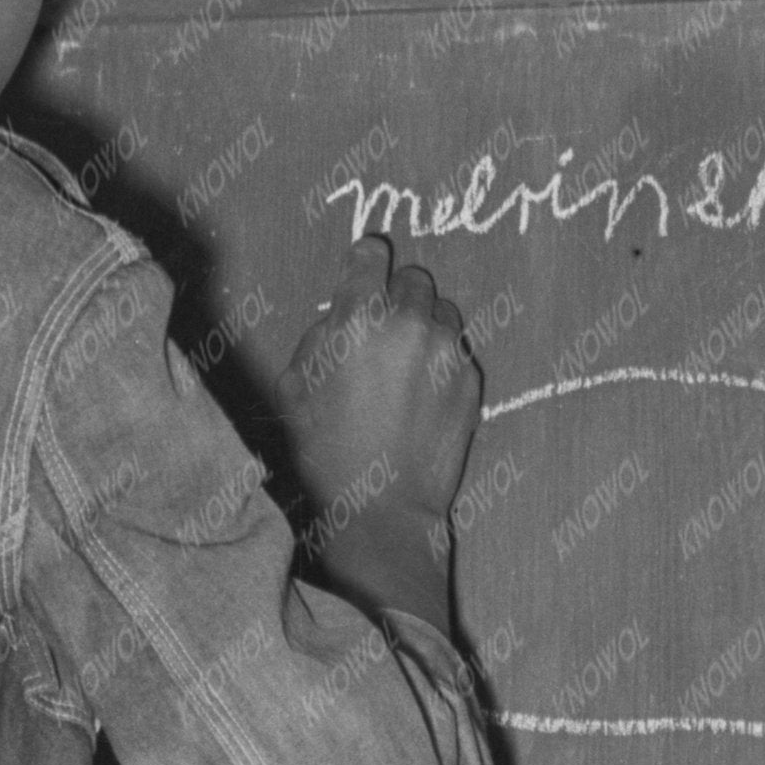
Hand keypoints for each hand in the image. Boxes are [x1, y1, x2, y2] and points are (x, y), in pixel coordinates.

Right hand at [282, 243, 480, 534]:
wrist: (381, 508)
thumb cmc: (325, 450)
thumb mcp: (293, 386)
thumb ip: (320, 336)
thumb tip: (343, 317)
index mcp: (357, 318)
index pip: (371, 255)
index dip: (365, 262)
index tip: (366, 270)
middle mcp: (408, 324)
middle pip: (412, 278)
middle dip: (396, 297)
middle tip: (382, 330)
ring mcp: (446, 351)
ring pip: (441, 311)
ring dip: (424, 327)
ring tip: (405, 365)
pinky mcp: (471, 379)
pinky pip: (457, 351)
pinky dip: (441, 362)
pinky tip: (422, 396)